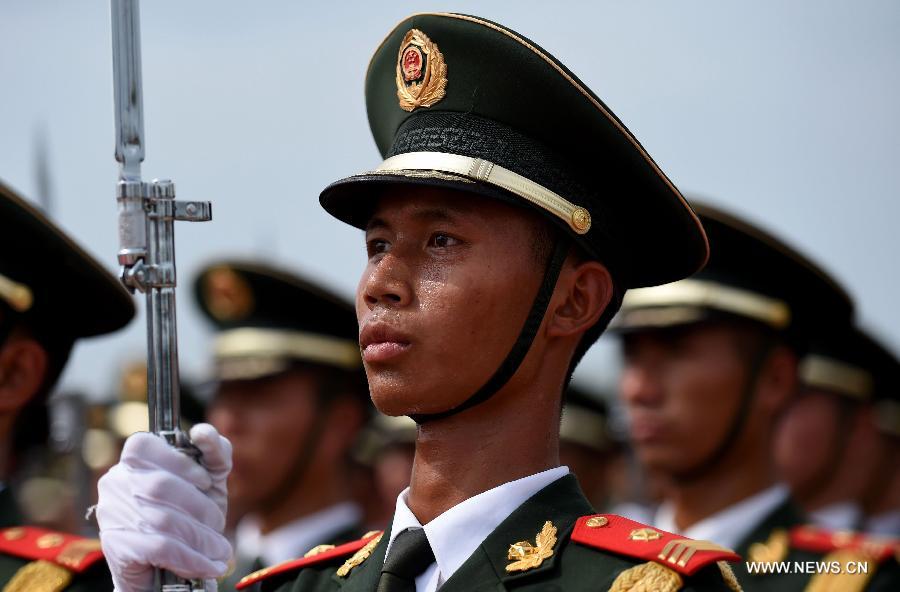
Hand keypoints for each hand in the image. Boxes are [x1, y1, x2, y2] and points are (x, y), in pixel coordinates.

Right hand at [97, 423, 232, 591]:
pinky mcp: (116, 545)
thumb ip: (213, 452)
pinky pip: (160, 547)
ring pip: (163, 520)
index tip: (206, 480)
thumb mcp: (209, 480)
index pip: (143, 445)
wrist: (168, 566)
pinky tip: (208, 565)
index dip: (178, 461)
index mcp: (136, 460)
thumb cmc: (191, 514)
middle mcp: (117, 482)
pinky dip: (191, 558)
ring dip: (201, 538)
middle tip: (218, 523)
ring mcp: (112, 513)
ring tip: (220, 551)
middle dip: (200, 507)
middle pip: (160, 486)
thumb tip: (202, 432)